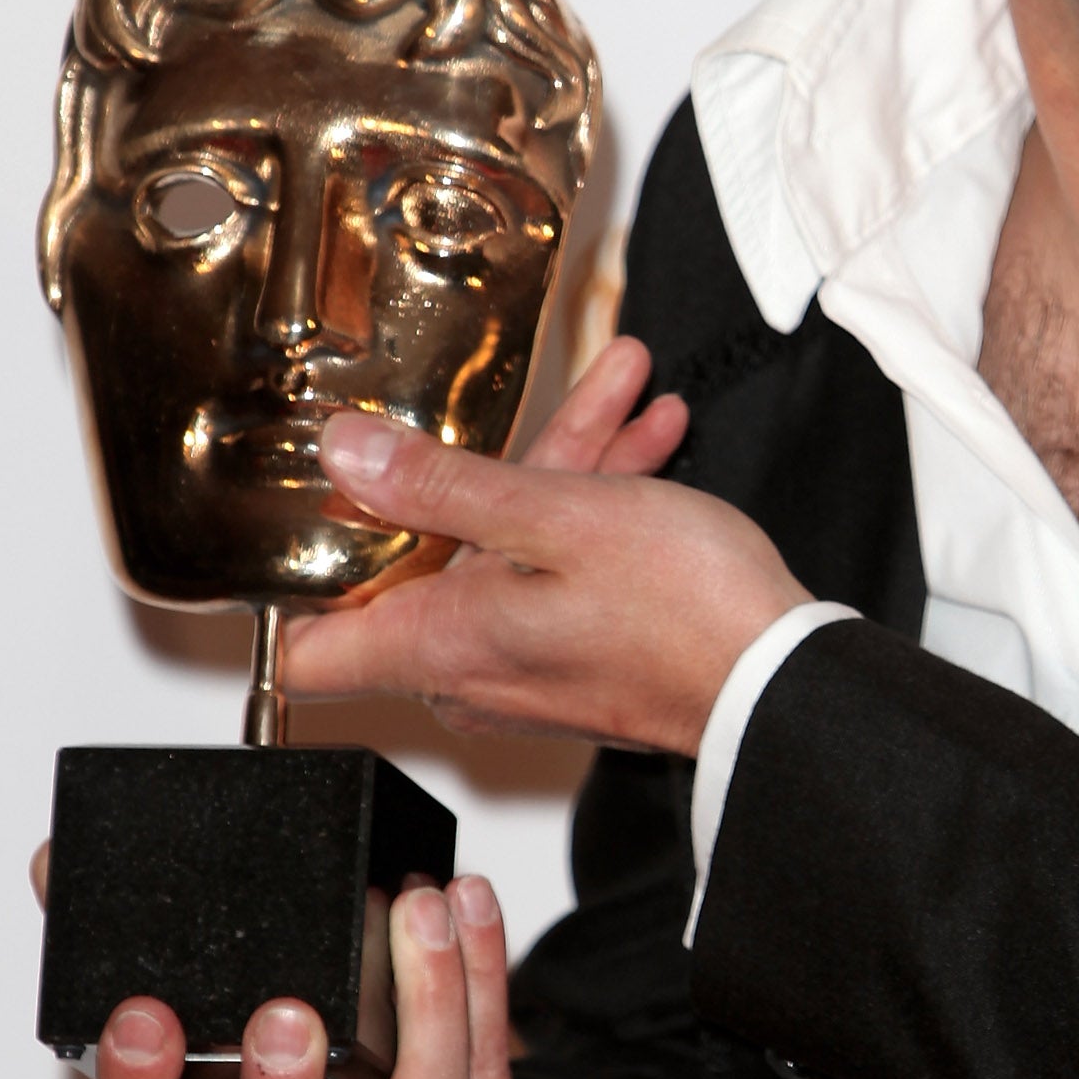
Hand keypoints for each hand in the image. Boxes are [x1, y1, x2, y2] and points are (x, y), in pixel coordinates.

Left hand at [281, 335, 809, 756]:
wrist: (784, 682)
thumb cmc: (689, 614)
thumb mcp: (557, 514)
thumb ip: (441, 484)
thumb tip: (346, 455)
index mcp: (443, 643)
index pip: (307, 651)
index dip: (294, 581)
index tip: (308, 508)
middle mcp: (473, 673)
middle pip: (428, 567)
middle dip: (479, 470)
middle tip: (529, 398)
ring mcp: (527, 673)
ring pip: (507, 555)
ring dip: (560, 472)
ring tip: (622, 395)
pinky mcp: (578, 665)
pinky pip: (554, 578)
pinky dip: (589, 514)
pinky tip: (644, 448)